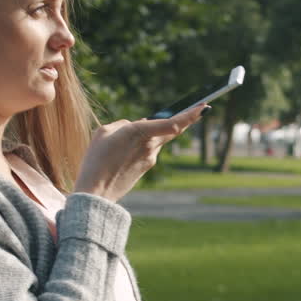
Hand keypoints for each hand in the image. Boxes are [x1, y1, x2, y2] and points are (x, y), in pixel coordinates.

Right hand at [73, 103, 207, 201]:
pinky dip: (142, 146)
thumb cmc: (95, 160)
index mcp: (140, 133)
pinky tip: (124, 152)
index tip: (204, 107)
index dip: (190, 115)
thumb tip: (134, 127)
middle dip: (187, 119)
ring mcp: (150, 159)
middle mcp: (150, 146)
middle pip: (173, 130)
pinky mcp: (146, 168)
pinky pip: (149, 150)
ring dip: (153, 134)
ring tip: (128, 139)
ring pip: (158, 140)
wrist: (96, 193)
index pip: (172, 123)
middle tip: (200, 109)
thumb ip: (122, 125)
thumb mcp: (103, 132)